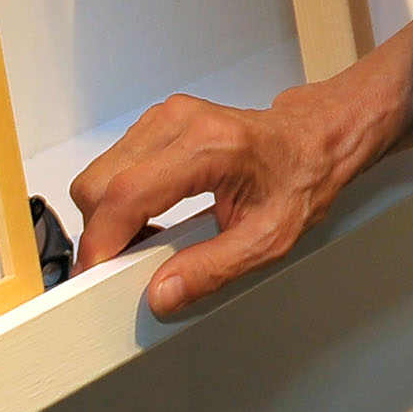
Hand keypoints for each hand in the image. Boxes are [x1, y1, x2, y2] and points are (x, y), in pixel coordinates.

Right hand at [69, 75, 389, 318]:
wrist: (315, 139)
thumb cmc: (302, 177)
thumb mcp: (268, 239)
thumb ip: (212, 270)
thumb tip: (163, 293)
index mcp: (207, 147)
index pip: (126, 194)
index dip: (102, 241)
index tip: (97, 275)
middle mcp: (178, 123)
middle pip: (99, 183)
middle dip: (101, 234)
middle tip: (125, 268)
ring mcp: (165, 118)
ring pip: (100, 174)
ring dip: (109, 218)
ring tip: (146, 243)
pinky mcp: (158, 123)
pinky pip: (114, 165)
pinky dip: (119, 200)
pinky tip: (150, 218)